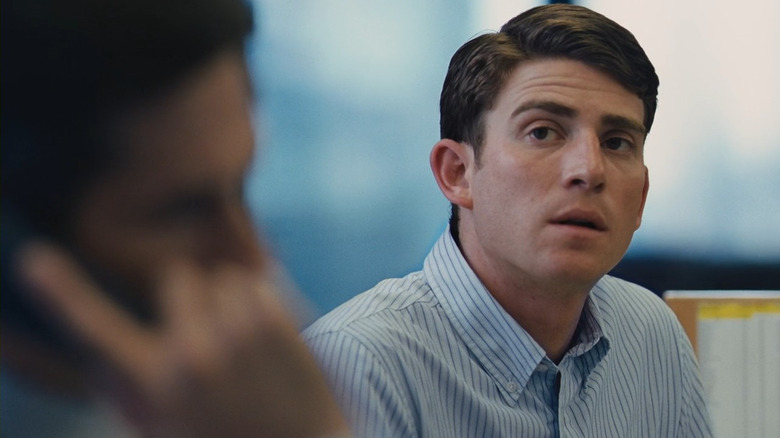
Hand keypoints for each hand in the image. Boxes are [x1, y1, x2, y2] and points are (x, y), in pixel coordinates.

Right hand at [19, 243, 349, 437]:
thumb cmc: (232, 434)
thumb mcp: (169, 421)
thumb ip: (142, 382)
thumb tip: (121, 352)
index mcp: (152, 386)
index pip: (95, 332)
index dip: (59, 295)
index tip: (33, 260)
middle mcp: (187, 356)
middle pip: (178, 276)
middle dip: (192, 295)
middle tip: (213, 335)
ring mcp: (232, 336)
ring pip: (224, 276)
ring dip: (233, 300)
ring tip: (247, 346)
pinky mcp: (274, 322)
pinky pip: (259, 281)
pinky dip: (265, 299)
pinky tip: (273, 339)